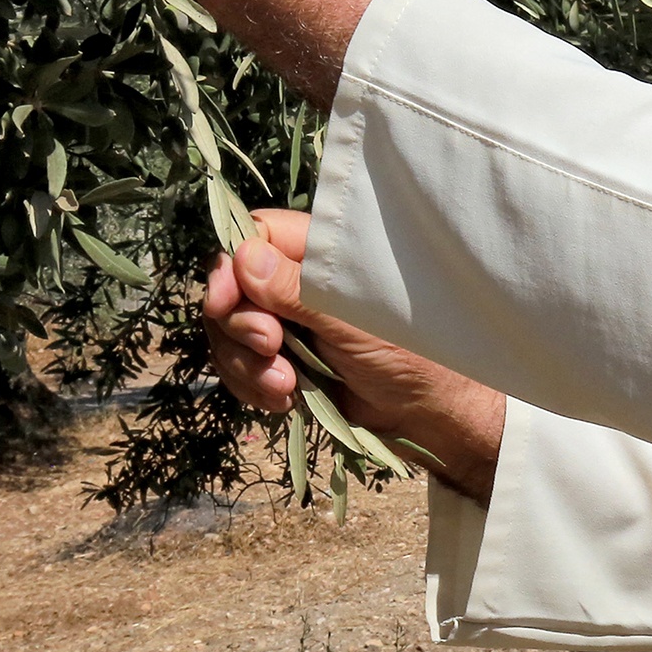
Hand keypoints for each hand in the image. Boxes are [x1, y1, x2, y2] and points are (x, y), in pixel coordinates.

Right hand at [204, 209, 504, 500]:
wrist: (427, 414)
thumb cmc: (409, 354)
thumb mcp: (352, 320)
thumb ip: (297, 292)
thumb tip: (244, 258)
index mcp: (319, 254)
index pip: (253, 236)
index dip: (229, 268)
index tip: (224, 303)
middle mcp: (294, 284)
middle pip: (231, 289)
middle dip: (240, 326)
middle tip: (273, 348)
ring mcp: (285, 324)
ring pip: (229, 334)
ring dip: (246, 366)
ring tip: (285, 387)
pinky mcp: (281, 363)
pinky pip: (238, 369)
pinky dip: (252, 388)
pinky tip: (283, 402)